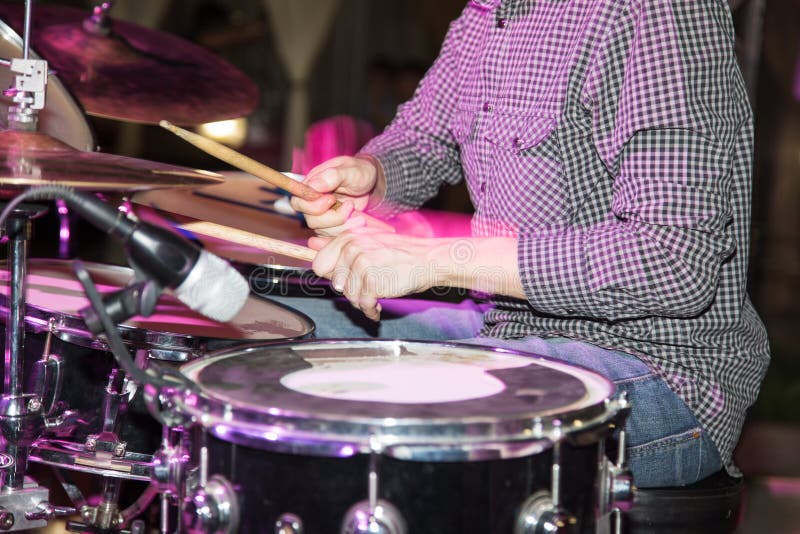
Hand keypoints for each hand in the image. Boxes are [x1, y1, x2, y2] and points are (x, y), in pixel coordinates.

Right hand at [290, 156, 377, 236]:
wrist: (371, 183)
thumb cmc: (359, 173)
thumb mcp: (350, 170)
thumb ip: (332, 176)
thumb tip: (313, 185)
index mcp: (311, 185)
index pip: (298, 202)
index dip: (313, 206)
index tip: (332, 200)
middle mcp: (313, 202)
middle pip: (311, 220)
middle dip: (333, 218)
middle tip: (350, 205)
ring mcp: (322, 216)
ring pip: (323, 231)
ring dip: (343, 224)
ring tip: (357, 210)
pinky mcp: (331, 226)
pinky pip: (333, 236)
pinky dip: (346, 231)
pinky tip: (356, 221)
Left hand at [309, 228, 441, 320]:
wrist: (427, 260)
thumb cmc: (399, 254)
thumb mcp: (368, 243)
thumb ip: (338, 246)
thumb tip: (311, 245)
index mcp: (348, 238)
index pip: (319, 265)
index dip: (333, 277)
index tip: (347, 279)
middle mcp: (352, 248)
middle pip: (335, 284)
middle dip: (351, 290)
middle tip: (368, 286)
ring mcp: (362, 264)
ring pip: (349, 296)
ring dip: (363, 301)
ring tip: (378, 293)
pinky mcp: (373, 281)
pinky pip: (363, 304)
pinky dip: (371, 310)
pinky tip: (379, 305)